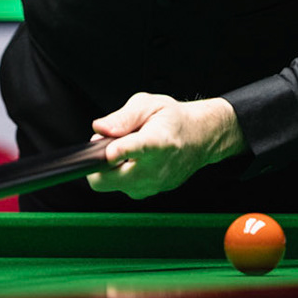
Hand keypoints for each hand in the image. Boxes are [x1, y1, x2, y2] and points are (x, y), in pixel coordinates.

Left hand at [86, 93, 242, 199]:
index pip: (136, 150)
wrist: (200, 138)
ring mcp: (152, 184)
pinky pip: (123, 188)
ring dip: (108, 170)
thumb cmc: (173, 119)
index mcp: (158, 140)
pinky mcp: (150, 193)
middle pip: (108, 180)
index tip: (110, 152)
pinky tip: (131, 162)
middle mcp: (155, 168)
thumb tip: (100, 128)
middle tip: (106, 144)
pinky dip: (119, 176)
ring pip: (111, 185)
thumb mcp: (148, 105)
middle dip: (97, 163)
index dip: (120, 151)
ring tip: (122, 151)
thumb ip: (122, 117)